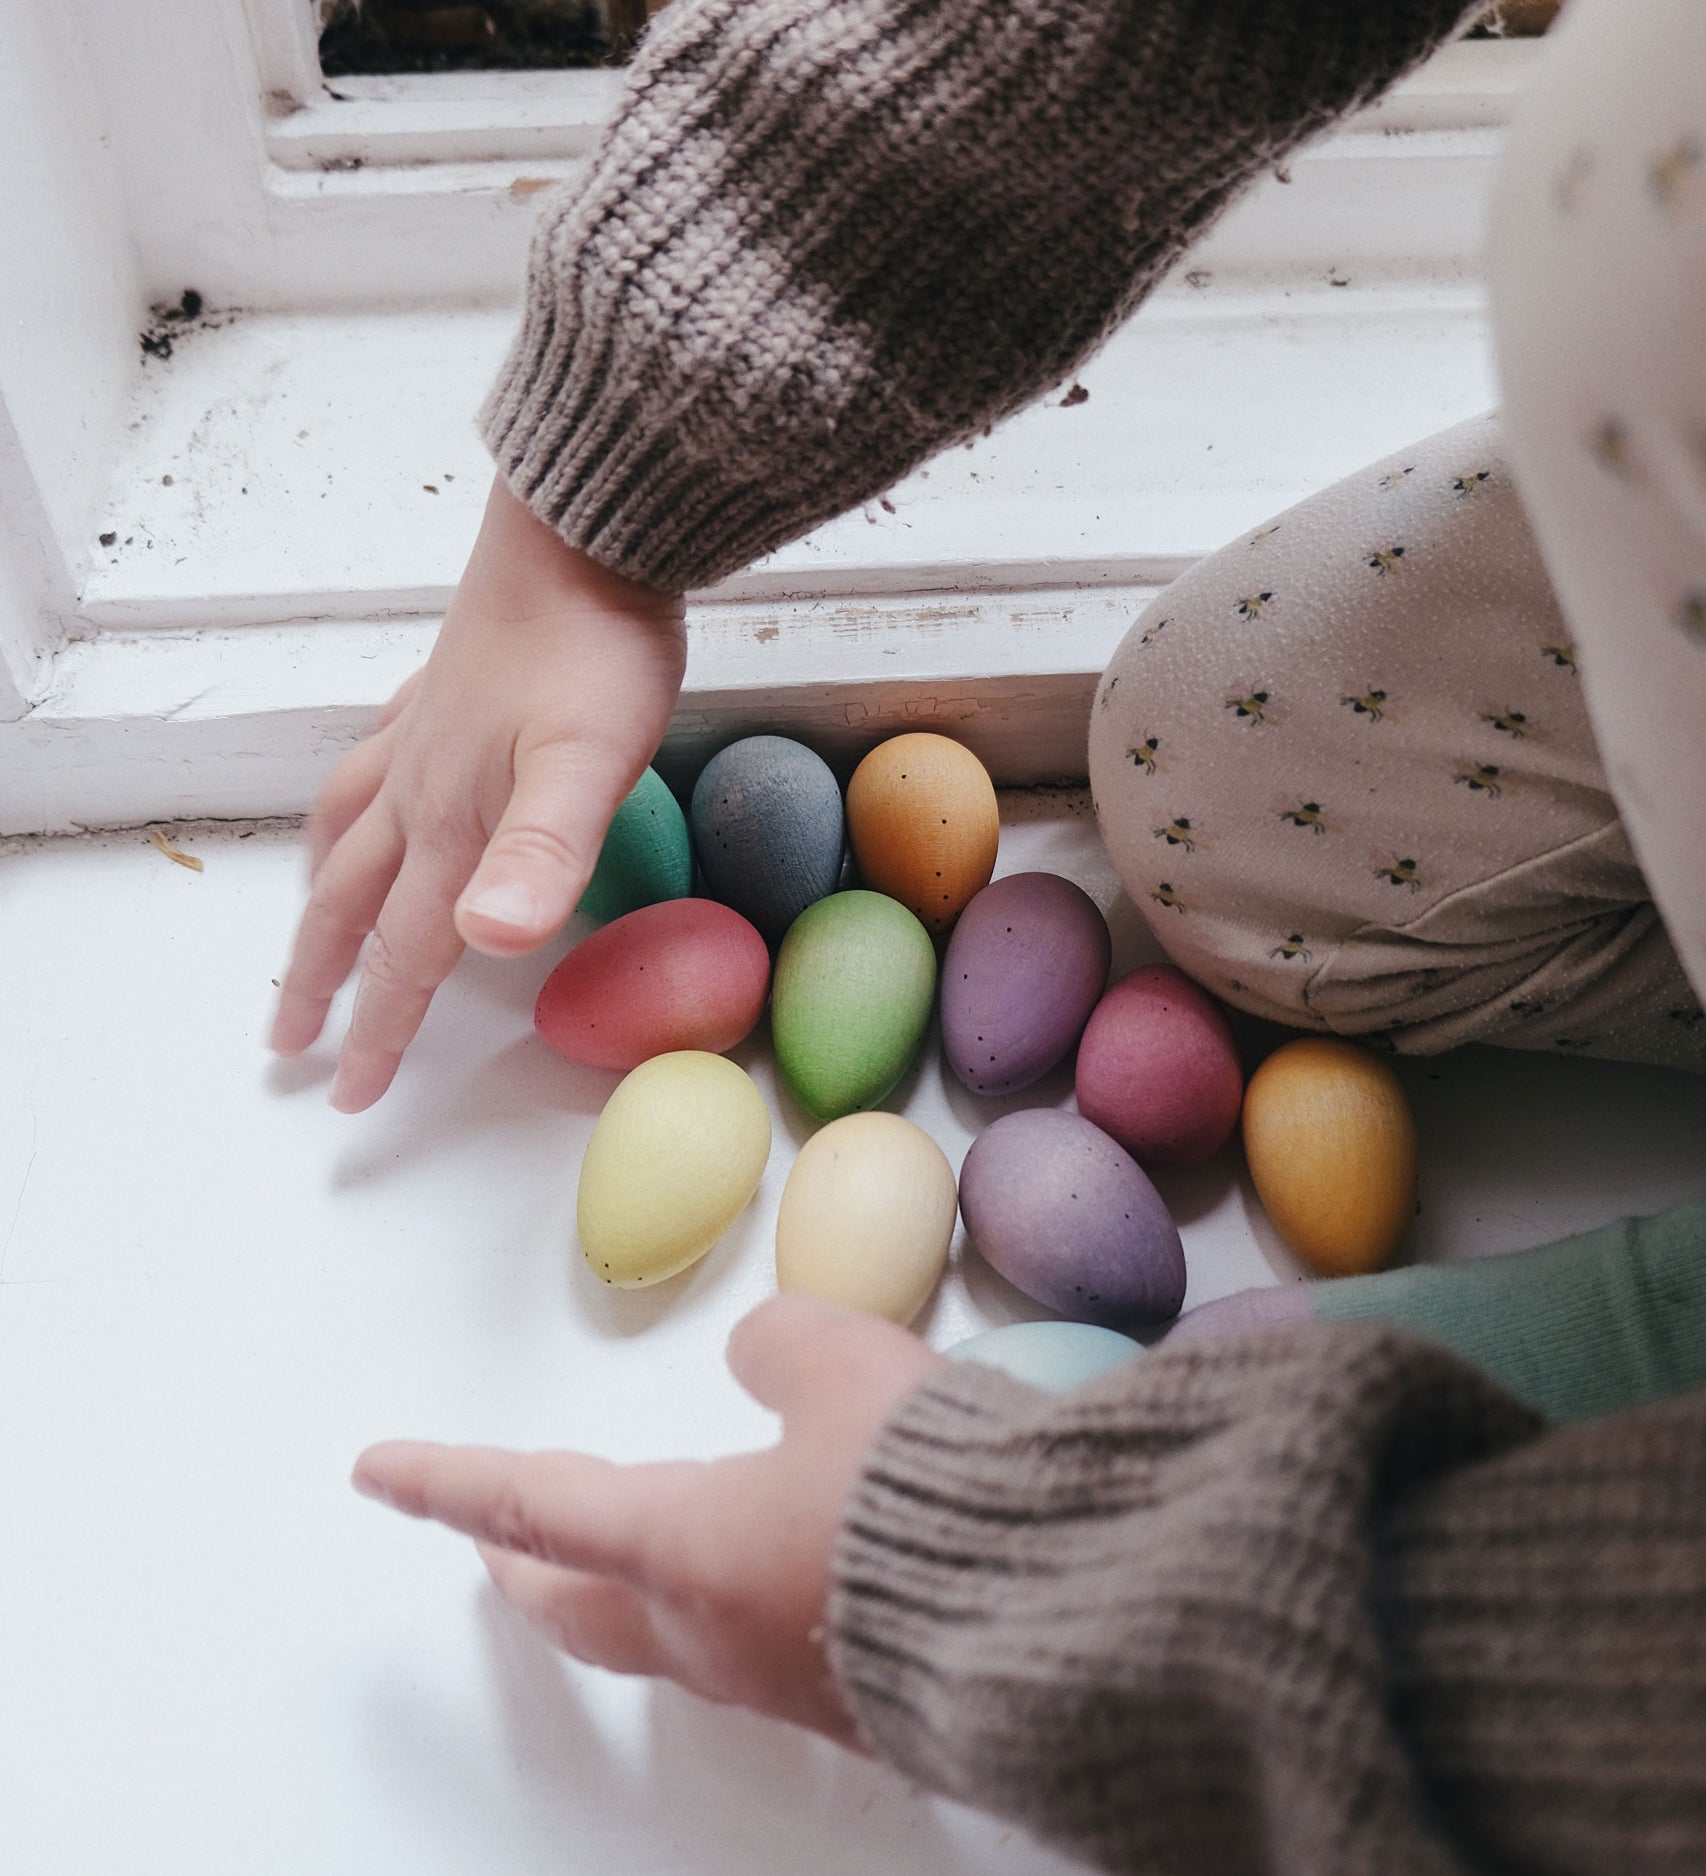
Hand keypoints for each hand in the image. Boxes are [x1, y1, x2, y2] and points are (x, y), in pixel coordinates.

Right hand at [270, 477, 686, 1110]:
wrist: (587, 531)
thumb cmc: (597, 647)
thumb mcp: (587, 761)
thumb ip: (542, 853)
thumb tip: (486, 940)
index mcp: (455, 820)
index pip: (409, 950)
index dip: (382, 1029)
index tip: (352, 1095)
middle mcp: (422, 785)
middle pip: (352, 901)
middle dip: (320, 979)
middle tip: (289, 1041)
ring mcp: (425, 735)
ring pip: (346, 830)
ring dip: (321, 892)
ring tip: (309, 922)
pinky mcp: (442, 692)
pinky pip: (369, 764)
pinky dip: (349, 802)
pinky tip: (367, 793)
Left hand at [351, 1295, 943, 1744]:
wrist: (1047, 1618)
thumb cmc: (924, 1490)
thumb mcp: (843, 1365)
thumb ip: (781, 1347)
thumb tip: (759, 1359)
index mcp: (682, 1546)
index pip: (530, 1503)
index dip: (447, 1479)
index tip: (375, 1472)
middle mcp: (711, 1630)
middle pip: (576, 1605)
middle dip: (521, 1564)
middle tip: (488, 1538)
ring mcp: (778, 1681)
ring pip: (661, 1634)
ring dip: (622, 1585)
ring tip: (629, 1544)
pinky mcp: (851, 1698)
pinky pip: (751, 1650)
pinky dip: (719, 1603)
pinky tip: (772, 1572)